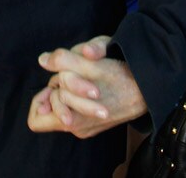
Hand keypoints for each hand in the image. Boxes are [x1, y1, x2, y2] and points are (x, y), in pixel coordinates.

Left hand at [28, 35, 147, 138]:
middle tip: (75, 69)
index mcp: (72, 120)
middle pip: (53, 102)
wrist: (150, 89)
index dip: (42, 95)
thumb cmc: (121, 77)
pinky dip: (82, 88)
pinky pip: (78, 103)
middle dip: (61, 81)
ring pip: (66, 100)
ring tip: (88, 71)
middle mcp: (77, 126)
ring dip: (73, 81)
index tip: (55, 80)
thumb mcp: (91, 66)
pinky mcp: (96, 119)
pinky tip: (94, 77)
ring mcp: (87, 124)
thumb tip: (43, 59)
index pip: (36, 116)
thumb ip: (64, 61)